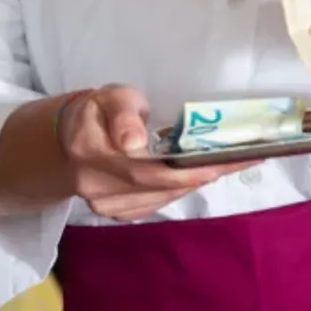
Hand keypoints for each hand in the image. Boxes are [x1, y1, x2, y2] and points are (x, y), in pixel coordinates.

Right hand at [59, 85, 243, 220]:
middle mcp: (92, 183)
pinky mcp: (115, 212)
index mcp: (88, 148)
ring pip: (158, 198)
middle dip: (201, 174)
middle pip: (155, 185)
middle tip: (241, 161)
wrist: (70, 140)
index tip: (218, 163)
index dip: (182, 169)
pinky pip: (154, 204)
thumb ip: (123, 115)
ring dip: (195, 183)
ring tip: (230, 165)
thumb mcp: (111, 98)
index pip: (141, 165)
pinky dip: (180, 190)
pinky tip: (199, 175)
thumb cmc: (99, 112)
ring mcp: (102, 203)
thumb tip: (133, 143)